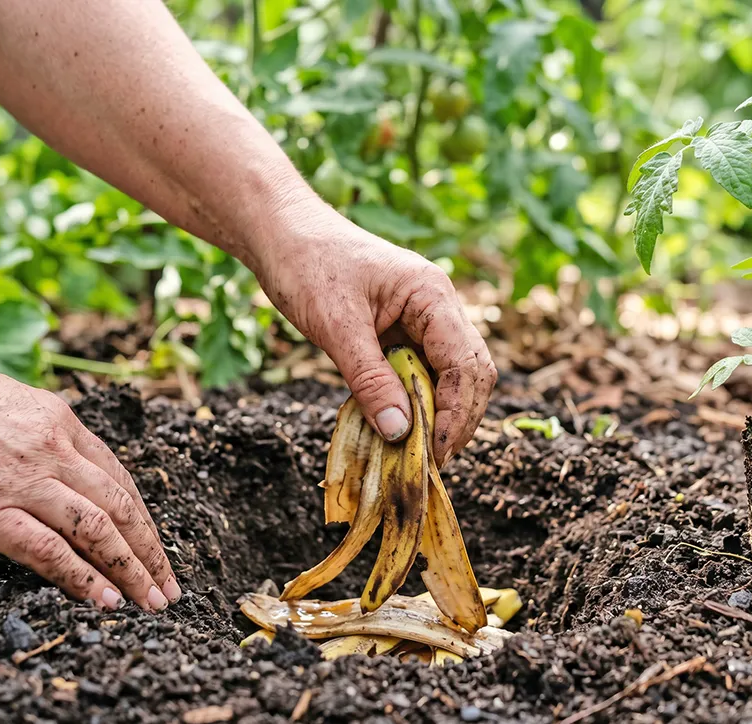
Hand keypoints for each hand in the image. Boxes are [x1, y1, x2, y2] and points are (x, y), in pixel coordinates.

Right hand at [0, 338, 178, 611]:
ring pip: (98, 530)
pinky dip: (83, 578)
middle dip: (150, 551)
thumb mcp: (5, 403)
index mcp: (58, 420)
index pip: (117, 476)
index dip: (141, 517)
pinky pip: (50, 551)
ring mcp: (23, 481)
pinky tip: (104, 600)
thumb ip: (36, 437)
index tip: (154, 546)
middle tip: (167, 586)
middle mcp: (53, 449)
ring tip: (149, 601)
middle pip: (120, 506)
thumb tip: (51, 471)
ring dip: (130, 570)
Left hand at [254, 204, 496, 465]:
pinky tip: (397, 426)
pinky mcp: (402, 330)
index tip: (433, 452)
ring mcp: (422, 319)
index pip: (465, 363)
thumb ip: (369, 380)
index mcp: (432, 295)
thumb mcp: (336, 327)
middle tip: (430, 461)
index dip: (456, 412)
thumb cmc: (308, 266)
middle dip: (456, 418)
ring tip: (415, 452)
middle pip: (470, 372)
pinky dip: (415, 401)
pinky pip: (422, 372)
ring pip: (450, 376)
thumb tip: (401, 433)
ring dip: (437, 413)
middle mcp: (437, 306)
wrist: (281, 234)